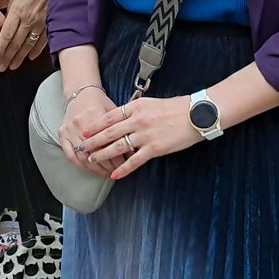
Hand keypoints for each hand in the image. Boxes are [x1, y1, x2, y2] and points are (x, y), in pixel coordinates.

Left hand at [0, 0, 48, 71]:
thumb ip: (11, 7)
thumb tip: (6, 19)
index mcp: (18, 11)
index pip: (7, 33)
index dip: (0, 47)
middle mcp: (29, 19)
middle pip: (16, 43)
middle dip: (7, 57)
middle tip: (0, 67)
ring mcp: (40, 23)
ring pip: (28, 45)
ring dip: (20, 57)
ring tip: (12, 66)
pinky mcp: (50, 24)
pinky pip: (42, 41)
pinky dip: (36, 50)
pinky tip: (30, 57)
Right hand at [58, 84, 118, 178]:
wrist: (81, 93)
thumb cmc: (99, 102)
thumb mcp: (113, 110)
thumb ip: (120, 127)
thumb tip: (132, 148)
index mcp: (95, 114)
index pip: (108, 142)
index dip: (118, 156)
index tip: (125, 164)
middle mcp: (80, 123)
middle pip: (96, 151)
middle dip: (108, 165)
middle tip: (117, 171)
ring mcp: (69, 130)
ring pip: (83, 156)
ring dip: (95, 168)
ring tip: (105, 173)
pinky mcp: (62, 135)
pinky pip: (70, 156)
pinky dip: (81, 165)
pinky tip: (90, 169)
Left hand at [79, 94, 202, 179]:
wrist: (196, 113)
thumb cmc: (177, 108)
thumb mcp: (151, 103)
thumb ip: (136, 111)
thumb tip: (122, 119)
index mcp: (136, 107)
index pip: (110, 116)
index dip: (95, 125)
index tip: (85, 131)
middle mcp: (137, 120)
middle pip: (109, 132)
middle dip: (93, 141)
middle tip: (82, 147)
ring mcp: (145, 135)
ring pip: (117, 146)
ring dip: (103, 154)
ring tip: (92, 160)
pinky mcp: (154, 148)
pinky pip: (134, 161)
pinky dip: (123, 169)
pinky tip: (114, 174)